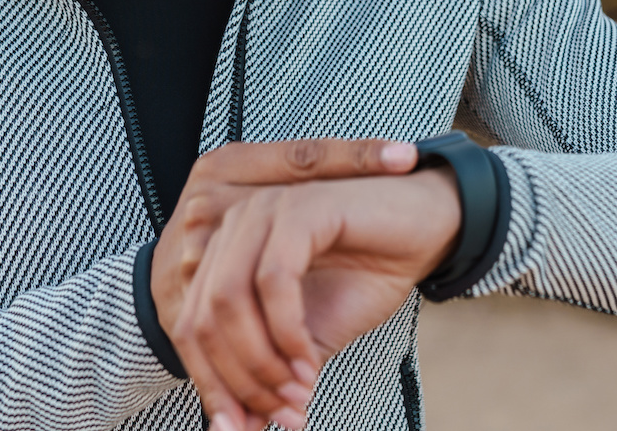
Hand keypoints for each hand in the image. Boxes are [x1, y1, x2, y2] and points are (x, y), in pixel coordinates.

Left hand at [173, 169, 460, 430]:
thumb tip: (240, 430)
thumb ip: (271, 375)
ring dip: (260, 361)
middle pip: (202, 318)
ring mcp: (264, 213)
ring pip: (228, 301)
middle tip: (278, 414)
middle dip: (236, 380)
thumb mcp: (308, 341)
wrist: (425, 230)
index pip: (191, 326)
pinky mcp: (300, 208)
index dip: (210, 385)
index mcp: (225, 254)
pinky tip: (309, 358)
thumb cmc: (365, 275)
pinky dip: (286, 331)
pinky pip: (274, 280)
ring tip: (297, 390)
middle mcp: (233, 228)